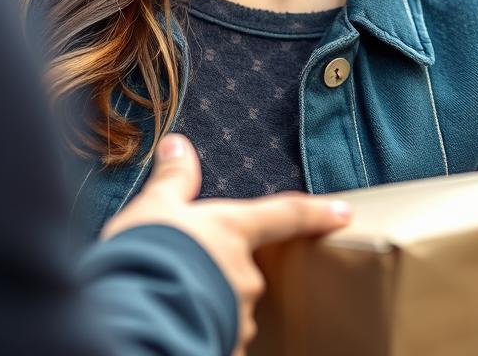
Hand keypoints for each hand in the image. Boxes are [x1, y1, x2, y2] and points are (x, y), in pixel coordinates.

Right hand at [101, 134, 351, 354]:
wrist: (131, 314)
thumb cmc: (145, 254)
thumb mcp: (154, 208)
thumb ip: (173, 179)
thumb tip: (178, 143)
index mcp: (234, 231)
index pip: (286, 215)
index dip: (317, 212)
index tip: (345, 213)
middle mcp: (245, 275)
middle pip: (247, 269)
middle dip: (223, 271)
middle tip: (189, 272)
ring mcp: (238, 317)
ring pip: (231, 309)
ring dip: (210, 304)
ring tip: (171, 301)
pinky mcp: (225, 349)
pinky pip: (218, 338)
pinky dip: (201, 332)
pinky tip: (175, 327)